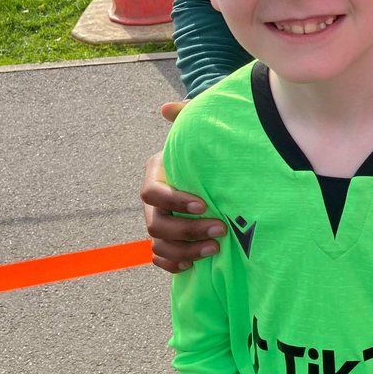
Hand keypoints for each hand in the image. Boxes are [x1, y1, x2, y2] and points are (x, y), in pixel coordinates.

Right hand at [141, 108, 224, 272]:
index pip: (152, 194)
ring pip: (158, 244)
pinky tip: (193, 265)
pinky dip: (173, 264)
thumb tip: (167, 108)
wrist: (211, 167)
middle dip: (188, 230)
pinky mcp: (167, 239)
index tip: (202, 204)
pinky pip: (159, 258)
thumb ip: (186, 116)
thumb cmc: (205, 147)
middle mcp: (153, 201)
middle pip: (156, 224)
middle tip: (220, 230)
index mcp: (155, 174)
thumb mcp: (198, 130)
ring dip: (185, 250)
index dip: (174, 201)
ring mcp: (158, 221)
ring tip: (215, 249)